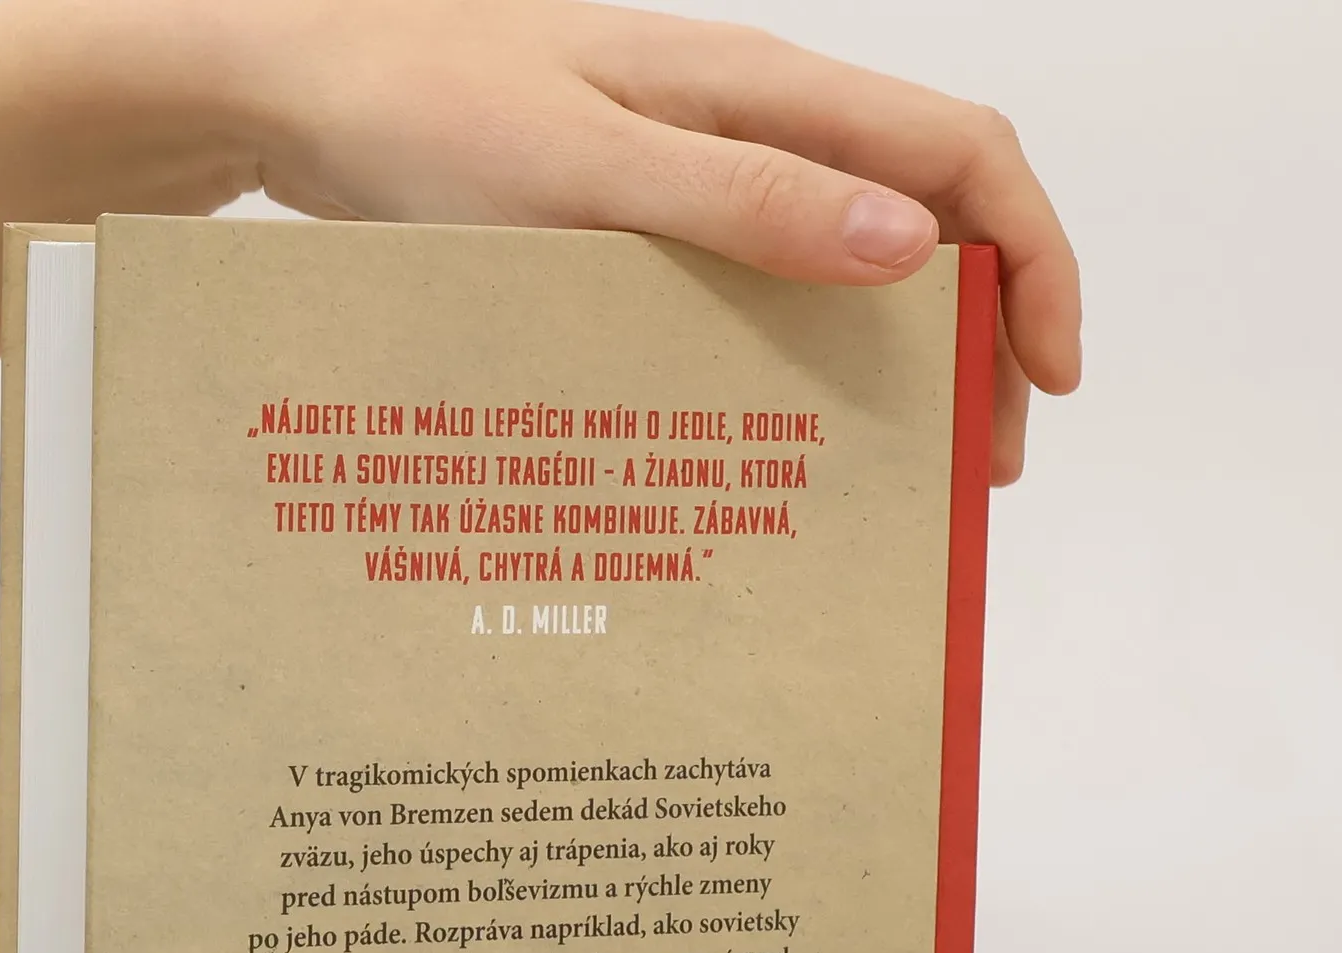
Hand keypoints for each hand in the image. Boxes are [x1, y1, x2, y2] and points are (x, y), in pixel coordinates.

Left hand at [22, 0, 1079, 481]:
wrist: (296, 92)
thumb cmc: (422, 107)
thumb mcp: (587, 165)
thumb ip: (741, 204)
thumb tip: (905, 251)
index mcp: (762, 93)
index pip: (959, 158)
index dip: (1034, 259)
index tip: (1045, 379)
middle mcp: (747, 130)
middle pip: (920, 221)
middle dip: (976, 335)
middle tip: (975, 464)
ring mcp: (692, 178)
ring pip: (840, 263)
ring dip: (889, 359)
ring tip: (897, 470)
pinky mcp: (637, 226)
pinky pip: (752, 289)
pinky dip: (795, 358)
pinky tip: (776, 435)